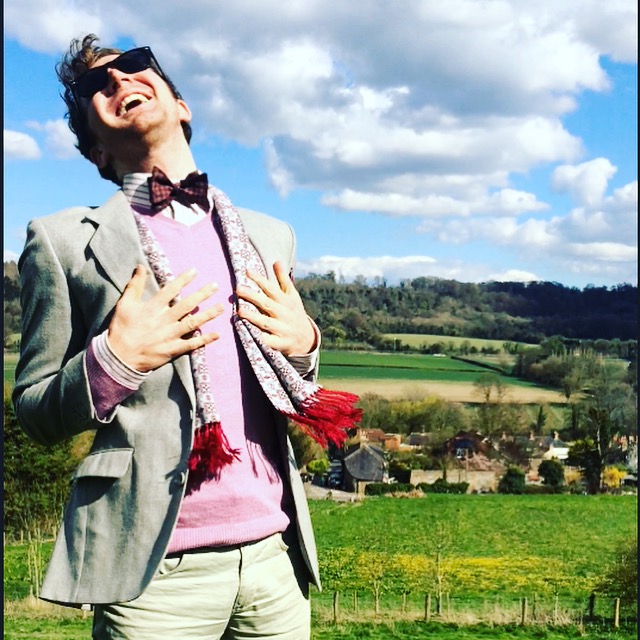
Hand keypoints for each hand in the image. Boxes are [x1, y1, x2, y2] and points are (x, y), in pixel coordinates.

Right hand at [107, 265, 223, 371]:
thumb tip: (140, 266)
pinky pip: (192, 344)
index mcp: (153, 308)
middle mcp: (164, 320)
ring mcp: (170, 335)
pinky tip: (217, 334)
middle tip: (215, 285)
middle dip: (202, 294)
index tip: (195, 271)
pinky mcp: (173, 349)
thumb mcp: (124, 304)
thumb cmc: (121, 329)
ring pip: (193, 323)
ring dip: (209, 314)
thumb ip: (134, 285)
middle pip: (187, 305)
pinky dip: (205, 340)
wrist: (119, 357)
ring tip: (222, 307)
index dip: (183, 280)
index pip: (171, 290)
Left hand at [236, 261, 316, 355]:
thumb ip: (283, 279)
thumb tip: (276, 261)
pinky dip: (260, 338)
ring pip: (266, 322)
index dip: (260, 280)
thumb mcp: (292, 296)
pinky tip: (249, 334)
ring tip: (240, 312)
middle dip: (252, 296)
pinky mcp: (280, 343)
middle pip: (266, 304)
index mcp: (286, 301)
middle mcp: (284, 314)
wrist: (306, 338)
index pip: (271, 289)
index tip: (247, 271)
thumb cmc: (294, 312)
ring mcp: (282, 329)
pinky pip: (269, 341)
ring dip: (253, 317)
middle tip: (238, 289)